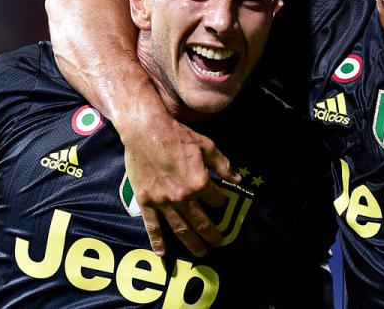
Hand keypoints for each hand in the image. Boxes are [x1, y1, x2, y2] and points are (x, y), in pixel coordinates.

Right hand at [120, 109, 239, 256]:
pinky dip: (158, 241)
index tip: (222, 202)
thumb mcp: (207, 146)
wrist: (146, 131)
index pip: (217, 200)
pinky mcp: (146, 201)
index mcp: (199, 183)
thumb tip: (238, 179)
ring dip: (192, 244)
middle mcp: (183, 197)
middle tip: (218, 242)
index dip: (222, 202)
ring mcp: (163, 201)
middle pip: (201, 223)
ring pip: (180, 229)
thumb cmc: (177, 136)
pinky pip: (152, 226)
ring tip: (201, 252)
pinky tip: (162, 253)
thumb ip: (223, 165)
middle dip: (211, 235)